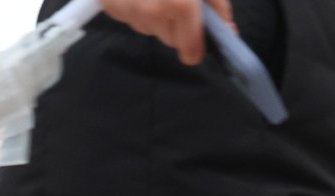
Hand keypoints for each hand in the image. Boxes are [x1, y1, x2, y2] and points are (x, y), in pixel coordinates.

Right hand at [99, 0, 235, 65]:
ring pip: (148, 28)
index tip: (198, 41)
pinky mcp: (109, 5)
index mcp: (179, 6)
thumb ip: (217, 6)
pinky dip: (134, 6)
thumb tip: (226, 32)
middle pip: (169, 39)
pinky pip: (128, 17)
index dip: (196, 47)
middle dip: (176, 25)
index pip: (189, 51)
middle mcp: (150, 13)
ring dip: (154, 15)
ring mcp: (126, 10)